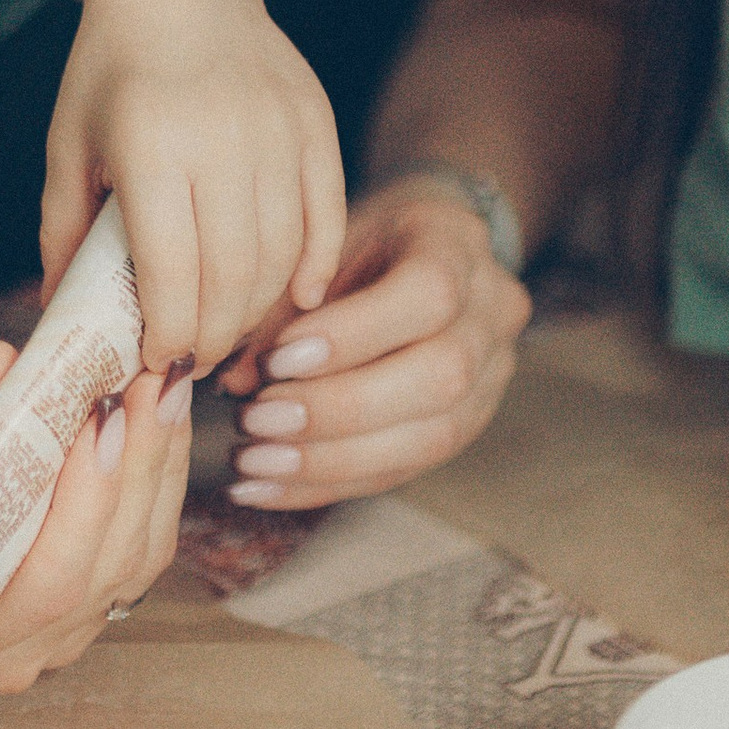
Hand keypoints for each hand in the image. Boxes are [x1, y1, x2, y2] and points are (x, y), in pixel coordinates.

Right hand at [0, 330, 191, 695]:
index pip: (45, 586)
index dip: (85, 505)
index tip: (101, 418)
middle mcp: (11, 650)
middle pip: (105, 570)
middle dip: (135, 468)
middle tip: (146, 383)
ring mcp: (59, 630)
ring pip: (137, 556)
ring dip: (158, 463)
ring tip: (160, 383)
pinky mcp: (92, 593)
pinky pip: (145, 542)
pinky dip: (159, 473)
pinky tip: (164, 411)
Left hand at [43, 0, 346, 375]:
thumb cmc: (110, 69)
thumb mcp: (67, 144)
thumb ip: (63, 231)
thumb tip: (61, 314)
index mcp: (151, 143)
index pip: (172, 272)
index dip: (168, 334)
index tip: (156, 364)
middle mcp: (222, 135)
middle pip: (233, 274)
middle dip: (212, 336)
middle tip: (192, 363)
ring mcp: (278, 126)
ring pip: (282, 253)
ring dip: (257, 310)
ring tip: (227, 333)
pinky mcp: (316, 120)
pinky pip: (326, 214)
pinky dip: (314, 266)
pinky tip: (294, 300)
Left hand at [212, 180, 530, 507]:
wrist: (420, 248)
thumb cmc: (359, 240)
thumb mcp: (320, 243)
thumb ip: (281, 304)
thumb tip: (237, 381)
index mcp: (456, 243)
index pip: (428, 294)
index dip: (354, 335)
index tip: (280, 360)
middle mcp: (491, 313)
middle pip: (441, 375)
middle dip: (339, 409)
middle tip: (257, 421)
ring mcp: (491, 377)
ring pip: (432, 437)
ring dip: (331, 460)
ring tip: (253, 463)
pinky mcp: (466, 426)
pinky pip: (405, 469)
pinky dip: (327, 483)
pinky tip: (266, 487)